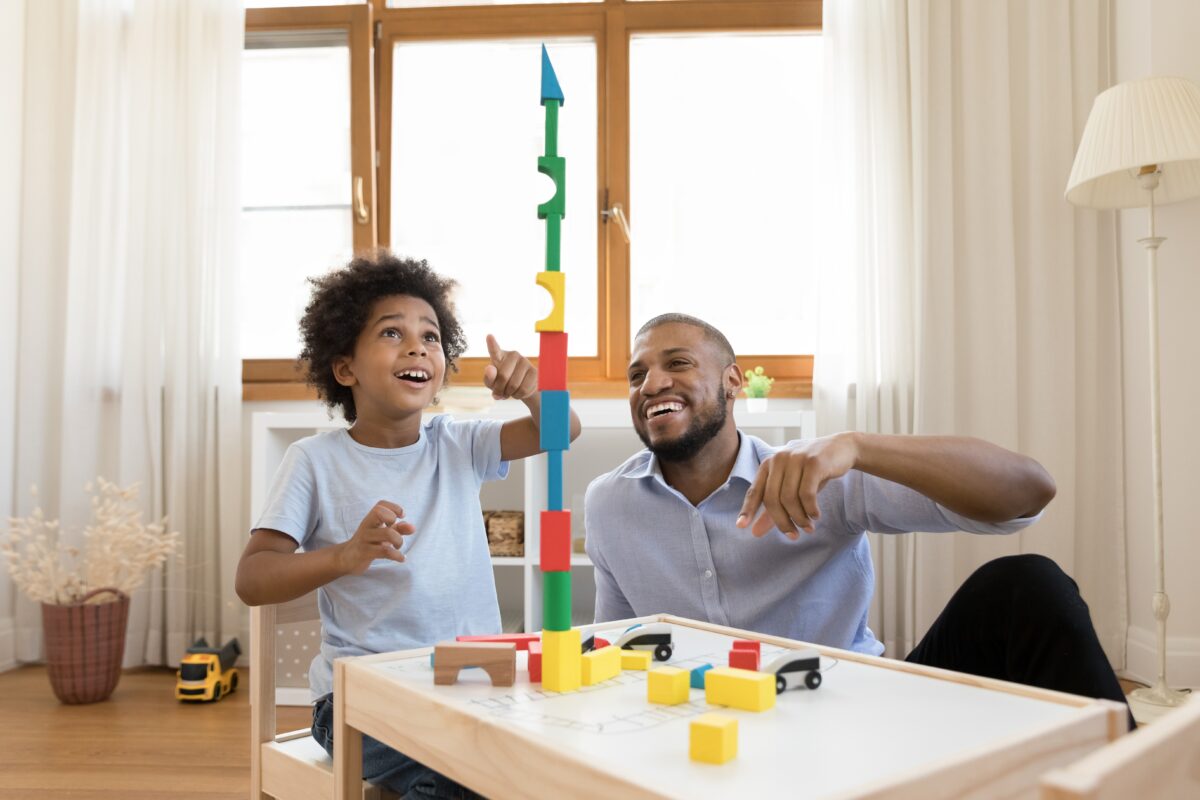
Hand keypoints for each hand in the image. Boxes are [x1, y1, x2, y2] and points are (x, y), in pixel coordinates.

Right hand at [337, 501, 414, 574]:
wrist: (346, 559)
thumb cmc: (368, 543)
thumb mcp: (383, 534)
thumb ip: (398, 529)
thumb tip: (412, 527)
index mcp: (371, 519)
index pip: (381, 504)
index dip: (394, 507)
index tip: (401, 517)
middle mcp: (366, 526)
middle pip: (379, 512)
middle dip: (393, 520)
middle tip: (395, 531)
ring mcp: (364, 539)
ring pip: (387, 533)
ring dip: (399, 540)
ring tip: (398, 547)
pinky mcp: (364, 553)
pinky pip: (384, 551)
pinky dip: (398, 555)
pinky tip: (401, 558)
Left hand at [483, 334, 537, 400]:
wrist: (521, 387)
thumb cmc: (503, 383)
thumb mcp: (492, 383)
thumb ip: (488, 378)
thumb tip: (490, 369)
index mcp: (499, 356)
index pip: (494, 350)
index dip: (492, 344)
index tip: (489, 336)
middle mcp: (513, 355)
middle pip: (503, 377)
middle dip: (500, 389)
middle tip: (500, 392)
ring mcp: (525, 362)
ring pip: (514, 385)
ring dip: (509, 394)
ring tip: (509, 392)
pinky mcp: (534, 371)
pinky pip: (523, 389)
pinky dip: (518, 395)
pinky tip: (517, 392)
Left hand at [736, 433, 859, 538]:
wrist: (842, 449)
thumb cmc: (813, 471)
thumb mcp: (792, 488)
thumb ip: (773, 510)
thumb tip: (755, 532)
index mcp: (769, 464)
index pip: (755, 491)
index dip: (747, 509)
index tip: (741, 526)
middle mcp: (779, 459)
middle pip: (772, 499)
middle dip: (782, 522)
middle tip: (794, 536)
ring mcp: (796, 459)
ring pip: (789, 498)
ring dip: (799, 518)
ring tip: (808, 527)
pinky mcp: (813, 462)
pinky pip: (807, 494)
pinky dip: (810, 509)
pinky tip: (816, 515)